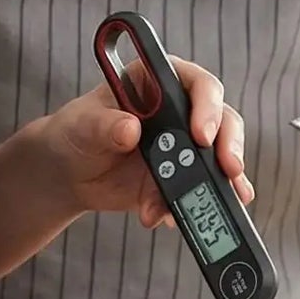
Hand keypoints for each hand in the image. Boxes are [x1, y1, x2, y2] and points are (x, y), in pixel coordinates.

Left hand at [40, 57, 252, 227]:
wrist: (71, 173)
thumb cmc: (76, 132)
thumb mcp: (83, 125)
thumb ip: (104, 125)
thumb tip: (130, 128)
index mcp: (159, 81)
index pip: (197, 84)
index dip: (207, 106)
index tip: (201, 134)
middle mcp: (181, 109)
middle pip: (222, 121)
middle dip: (228, 146)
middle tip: (227, 169)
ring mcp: (186, 145)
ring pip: (219, 158)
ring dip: (217, 182)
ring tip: (204, 203)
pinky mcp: (184, 176)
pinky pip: (203, 190)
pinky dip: (198, 205)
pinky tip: (176, 216)